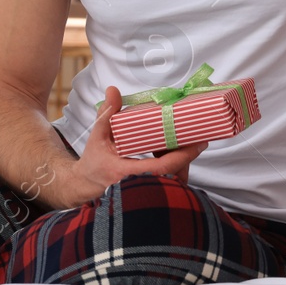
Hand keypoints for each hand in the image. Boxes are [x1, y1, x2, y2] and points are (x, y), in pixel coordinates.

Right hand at [56, 85, 206, 204]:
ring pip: (174, 182)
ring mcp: (146, 193)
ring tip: (180, 144)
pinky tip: (168, 154)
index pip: (162, 167)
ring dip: (181, 163)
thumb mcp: (97, 136)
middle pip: (174, 176)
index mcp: (125, 172)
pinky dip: (173, 169)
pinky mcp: (150, 194)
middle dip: (186, 158)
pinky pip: (169, 184)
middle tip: (195, 139)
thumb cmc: (94, 161)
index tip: (198, 143)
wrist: (87, 185)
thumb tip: (113, 90)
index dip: (183, 156)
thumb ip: (107, 114)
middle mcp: (138, 187)